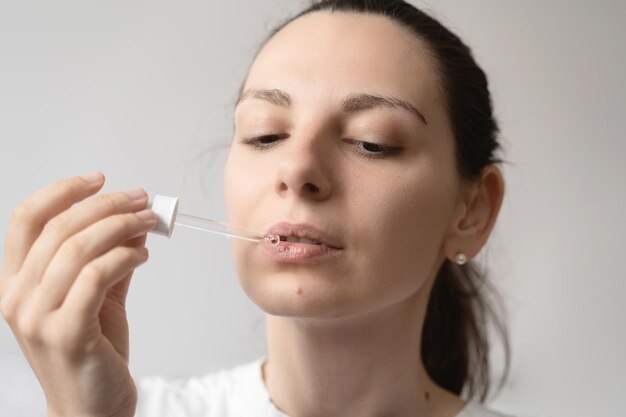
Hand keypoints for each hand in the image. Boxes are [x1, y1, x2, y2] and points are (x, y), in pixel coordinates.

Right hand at [0, 173, 155, 416]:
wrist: (93, 409)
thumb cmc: (93, 351)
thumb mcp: (98, 296)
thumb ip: (109, 257)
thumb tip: (132, 218)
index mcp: (16, 283)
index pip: (27, 219)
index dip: (63, 191)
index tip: (100, 179)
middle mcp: (17, 298)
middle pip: (58, 228)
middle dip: (106, 205)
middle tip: (142, 200)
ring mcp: (38, 318)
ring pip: (78, 248)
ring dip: (122, 227)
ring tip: (149, 224)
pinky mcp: (68, 334)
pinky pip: (97, 276)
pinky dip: (125, 256)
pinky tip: (143, 255)